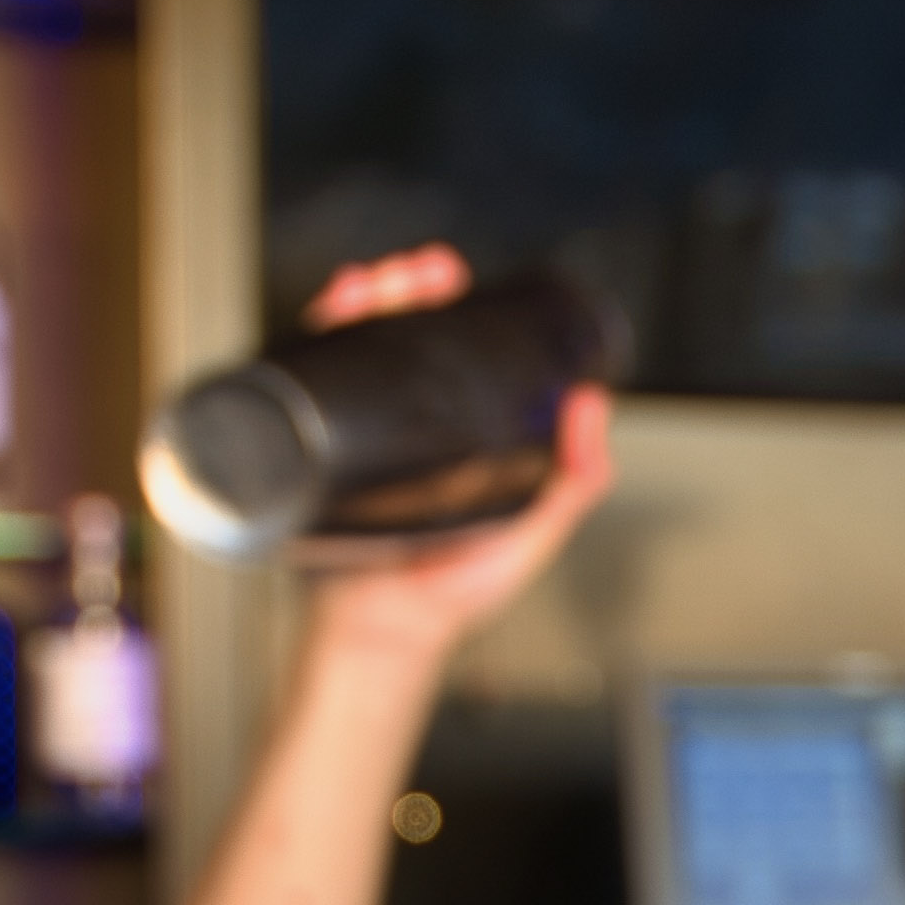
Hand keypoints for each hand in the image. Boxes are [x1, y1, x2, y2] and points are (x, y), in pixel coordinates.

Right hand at [289, 239, 614, 676]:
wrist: (383, 631)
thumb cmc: (453, 592)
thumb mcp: (530, 531)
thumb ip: (571, 481)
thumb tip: (594, 408)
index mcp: (453, 434)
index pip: (446, 351)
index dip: (445, 305)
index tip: (448, 276)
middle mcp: (404, 429)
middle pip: (397, 337)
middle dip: (402, 291)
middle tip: (414, 273)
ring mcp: (357, 437)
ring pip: (354, 351)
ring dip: (360, 304)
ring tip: (371, 281)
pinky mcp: (316, 451)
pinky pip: (310, 386)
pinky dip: (316, 339)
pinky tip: (330, 310)